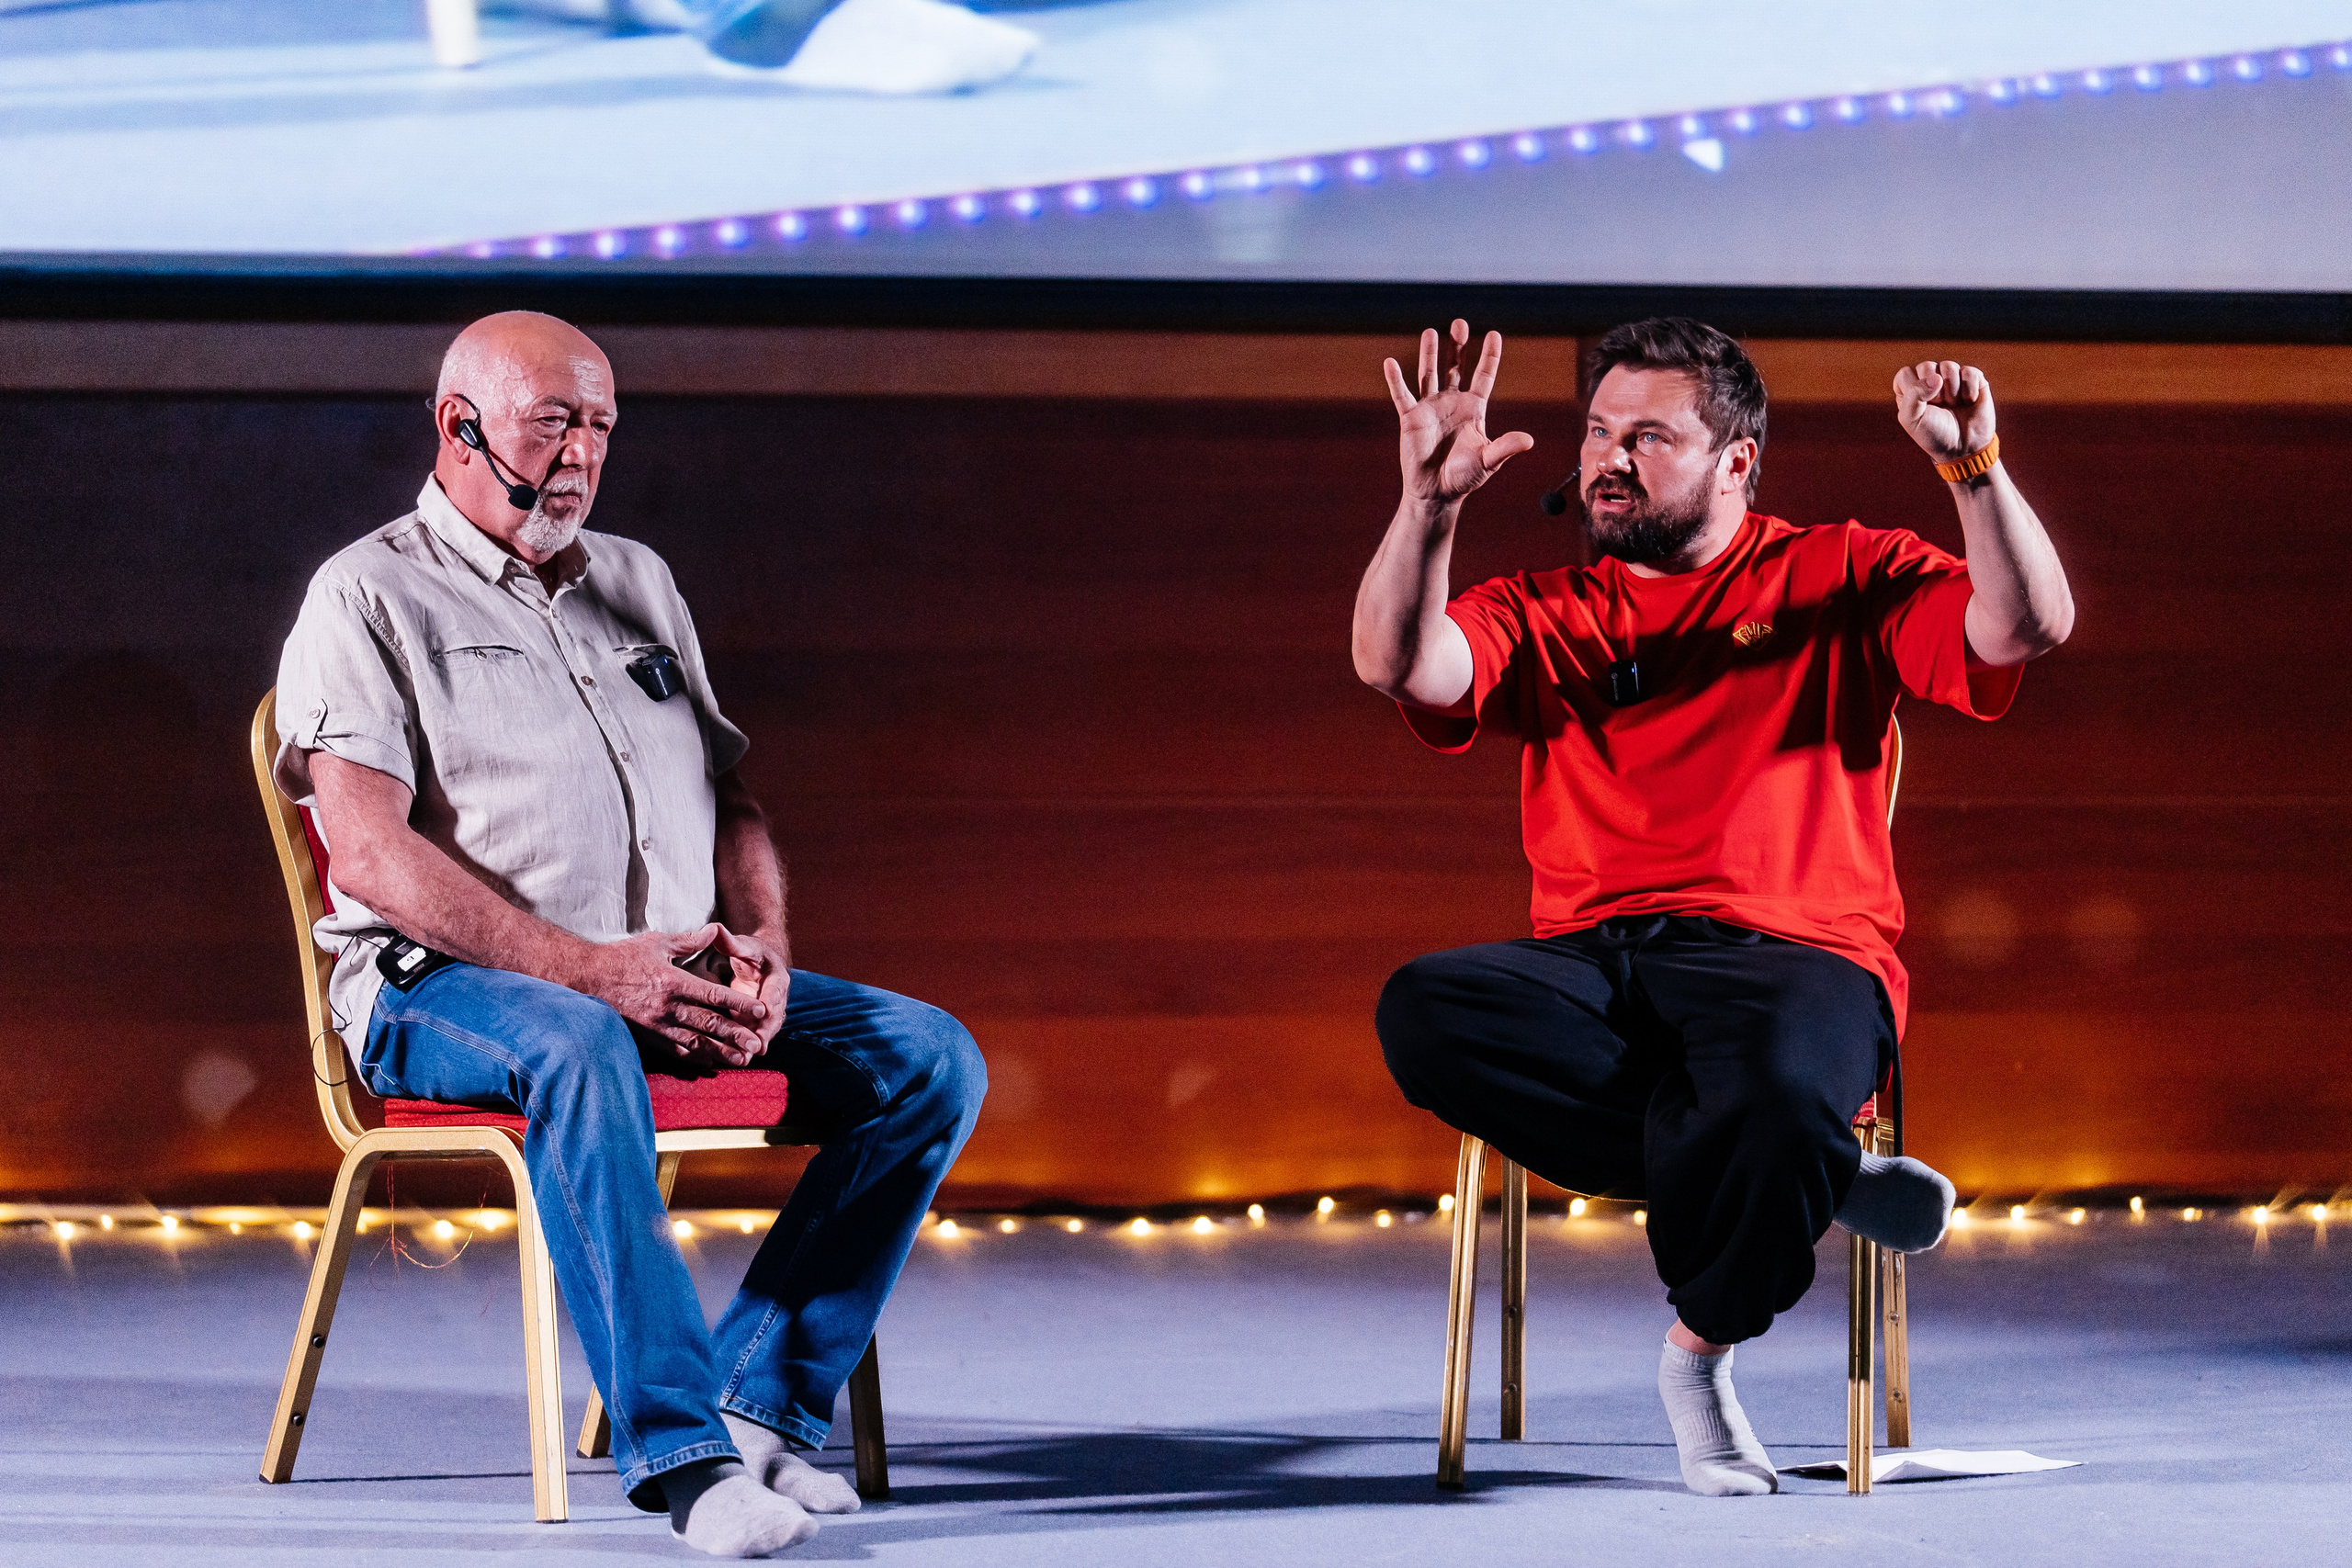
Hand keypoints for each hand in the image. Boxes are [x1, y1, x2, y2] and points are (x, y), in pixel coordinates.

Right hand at [571, 924, 769, 1066]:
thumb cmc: (624, 958)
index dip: (739, 1004)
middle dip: (736, 1035)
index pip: (714, 995)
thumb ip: (690, 940)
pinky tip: (711, 1063)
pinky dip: (695, 1058)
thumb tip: (717, 929)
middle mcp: (668, 1007)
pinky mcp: (648, 1037)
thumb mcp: (657, 942)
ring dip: (720, 1052)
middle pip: (709, 1023)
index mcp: (673, 982)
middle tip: (758, 1044)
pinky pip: (675, 1051)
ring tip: (742, 1059)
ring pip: (695, 1042)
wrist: (587, 979)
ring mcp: (657, 1025)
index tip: (761, 1011)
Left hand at [709, 926, 790, 1051]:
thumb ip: (730, 941)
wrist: (759, 963)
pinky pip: (754, 1035)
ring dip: (756, 1044)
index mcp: (777, 977)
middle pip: (774, 1017)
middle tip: (756, 1046)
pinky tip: (734, 1059)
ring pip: (765, 1030)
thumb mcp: (742, 945)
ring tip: (745, 1058)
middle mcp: (777, 997)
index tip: (763, 1012)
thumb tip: (715, 929)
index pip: (776, 991)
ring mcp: (769, 1012)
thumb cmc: (750, 952)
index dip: (770, 1002)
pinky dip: (746, 1046)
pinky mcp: (758, 1022)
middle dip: (765, 1032)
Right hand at [1384, 320, 1533, 507]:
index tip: (1494, 334)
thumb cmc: (1464, 477)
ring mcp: (1430, 408)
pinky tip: (1390, 363)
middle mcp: (1452, 403)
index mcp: (1474, 408)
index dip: (1489, 356)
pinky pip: (1402, 394)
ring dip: (1430, 354)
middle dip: (1458, 346)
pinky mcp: (1411, 418)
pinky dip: (1396, 379)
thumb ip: (1505, 447)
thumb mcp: (1488, 461)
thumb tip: (1529, 440)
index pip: (1483, 375)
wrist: (1436, 493)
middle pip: (1456, 366)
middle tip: (1460, 324)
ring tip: (1430, 332)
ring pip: (1429, 374)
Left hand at [1894, 360, 1996, 465]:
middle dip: (1934, 392)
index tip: (1922, 408)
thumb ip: (1913, 395)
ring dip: (1952, 391)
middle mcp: (1929, 380)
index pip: (1905, 374)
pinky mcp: (1973, 378)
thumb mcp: (1912, 420)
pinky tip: (1969, 402)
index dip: (1914, 391)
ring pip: (1949, 366)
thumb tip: (1936, 377)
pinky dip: (1969, 390)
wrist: (1964, 447)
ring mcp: (1952, 377)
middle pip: (1927, 366)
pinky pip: (1969, 372)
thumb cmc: (1934, 434)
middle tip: (1940, 407)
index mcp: (1910, 389)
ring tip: (1954, 405)